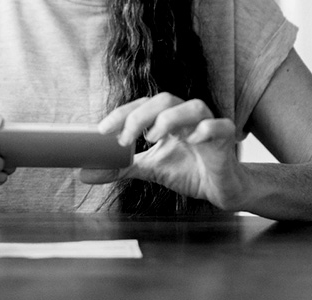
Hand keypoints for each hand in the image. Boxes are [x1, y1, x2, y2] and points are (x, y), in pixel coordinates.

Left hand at [79, 93, 247, 209]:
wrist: (222, 189)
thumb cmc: (189, 171)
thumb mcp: (150, 168)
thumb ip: (121, 168)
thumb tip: (86, 173)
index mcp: (169, 118)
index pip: (143, 105)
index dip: (123, 113)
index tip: (103, 130)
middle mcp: (188, 117)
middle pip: (165, 100)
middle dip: (141, 116)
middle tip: (125, 139)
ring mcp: (209, 126)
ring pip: (193, 106)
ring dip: (170, 118)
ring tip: (154, 138)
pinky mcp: (226, 140)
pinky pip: (220, 126)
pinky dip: (206, 129)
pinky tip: (193, 140)